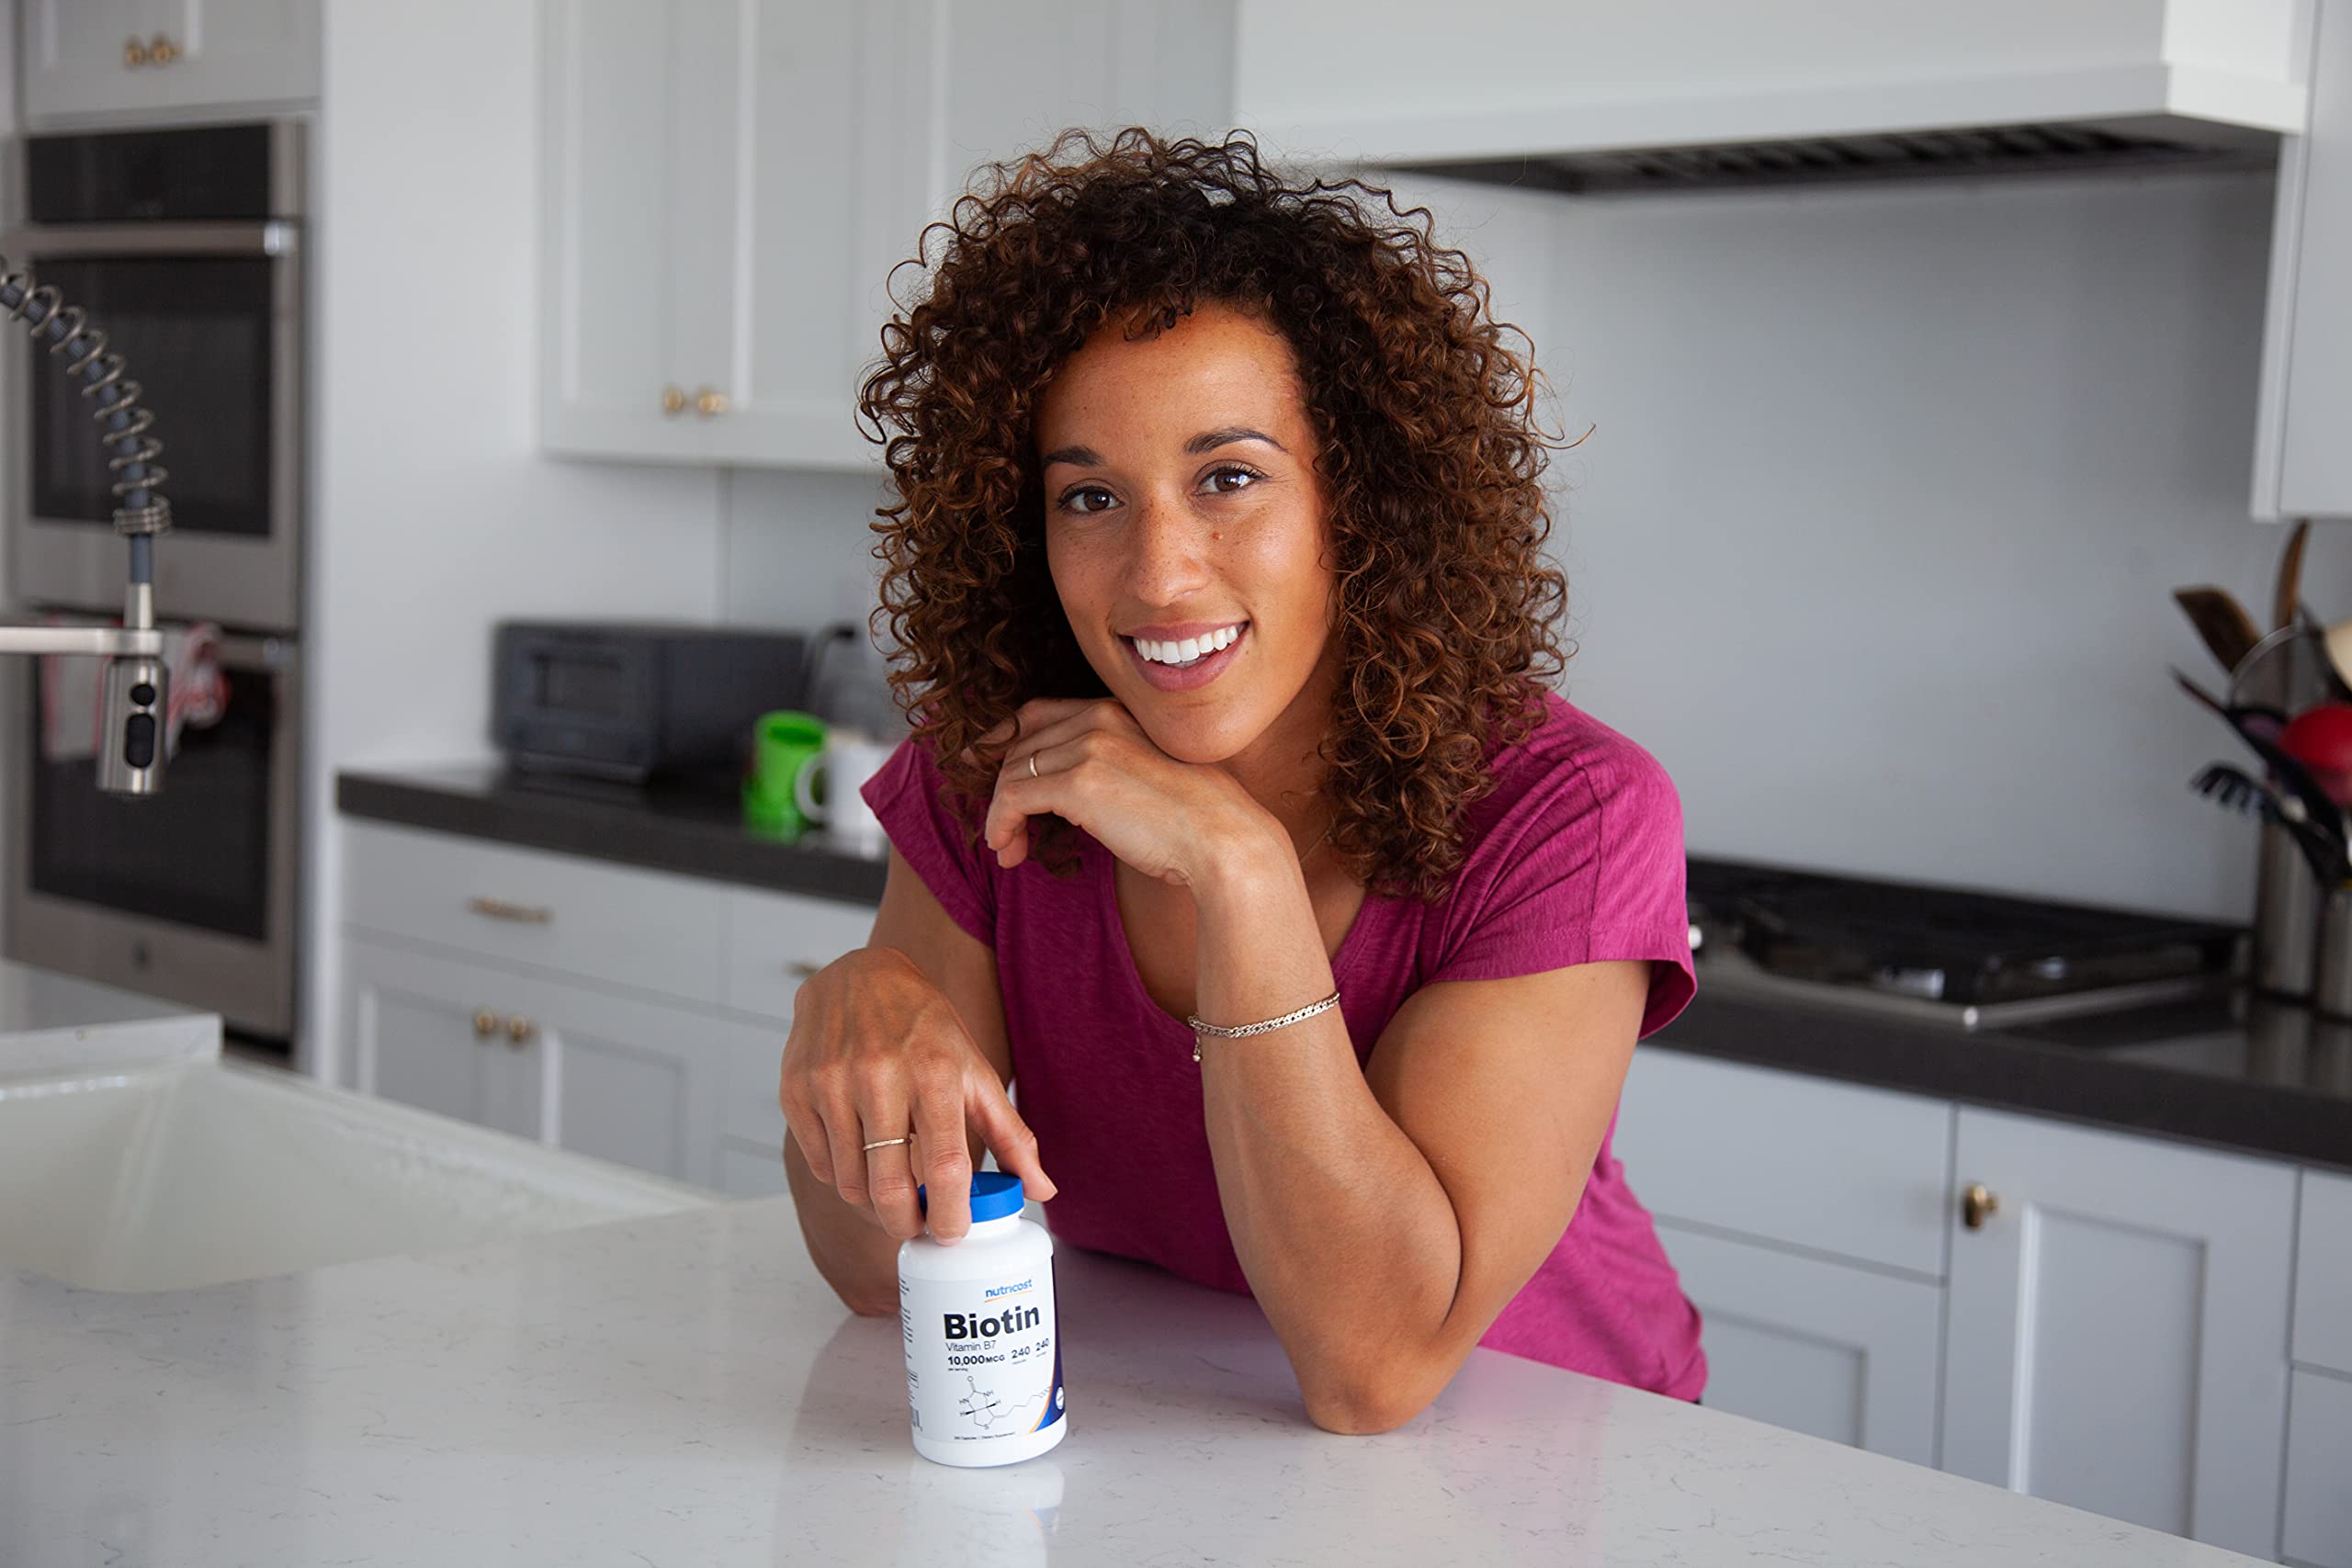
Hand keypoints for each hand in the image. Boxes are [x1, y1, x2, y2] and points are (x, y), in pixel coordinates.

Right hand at [778, 946, 1056, 1243]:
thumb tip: (1041, 1190)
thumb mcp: (974, 1072)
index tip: (952, 1233)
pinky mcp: (795, 1090)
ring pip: (850, 1185)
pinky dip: (843, 1176)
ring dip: (873, 1202)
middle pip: (889, 1189)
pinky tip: (859, 1155)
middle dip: (906, 1225)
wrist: (859, 977)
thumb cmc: (925, 1029)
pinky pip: (820, 1165)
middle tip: (917, 1227)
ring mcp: (831, 1084)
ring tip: (890, 1186)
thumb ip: (1010, 1135)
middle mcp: (879, 1077)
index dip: (950, 1216)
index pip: (945, 1168)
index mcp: (934, 1073)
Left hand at [971, 698, 1273, 887]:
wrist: (1225, 838)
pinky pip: (1012, 798)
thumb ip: (1108, 767)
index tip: (994, 776)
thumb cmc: (1195, 820)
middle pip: (1018, 744)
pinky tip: (1007, 848)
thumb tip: (1063, 794)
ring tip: (1007, 848)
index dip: (1007, 744)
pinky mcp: (1078, 783)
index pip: (1037, 714)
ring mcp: (1088, 747)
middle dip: (1000, 785)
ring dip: (1000, 813)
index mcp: (1117, 710)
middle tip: (1004, 827)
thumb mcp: (1148, 775)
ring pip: (1010, 772)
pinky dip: (1000, 823)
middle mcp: (1098, 718)